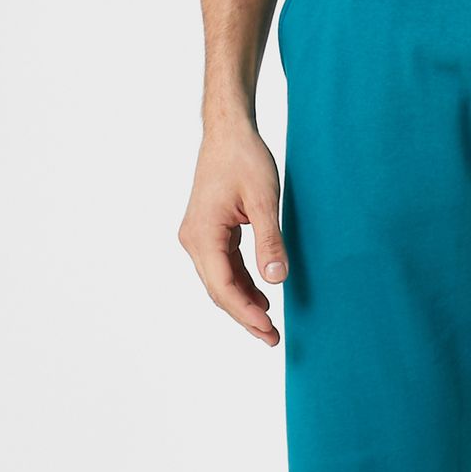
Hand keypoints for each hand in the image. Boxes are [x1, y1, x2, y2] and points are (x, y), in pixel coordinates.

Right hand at [179, 122, 286, 345]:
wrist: (229, 131)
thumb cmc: (244, 158)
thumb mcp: (265, 200)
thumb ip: (270, 242)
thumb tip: (276, 280)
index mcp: (202, 234)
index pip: (223, 286)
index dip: (246, 312)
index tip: (269, 330)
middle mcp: (194, 239)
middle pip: (219, 290)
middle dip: (245, 317)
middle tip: (273, 340)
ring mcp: (199, 237)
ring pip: (220, 282)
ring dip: (244, 305)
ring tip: (269, 327)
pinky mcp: (209, 233)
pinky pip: (224, 268)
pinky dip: (242, 286)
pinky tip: (261, 299)